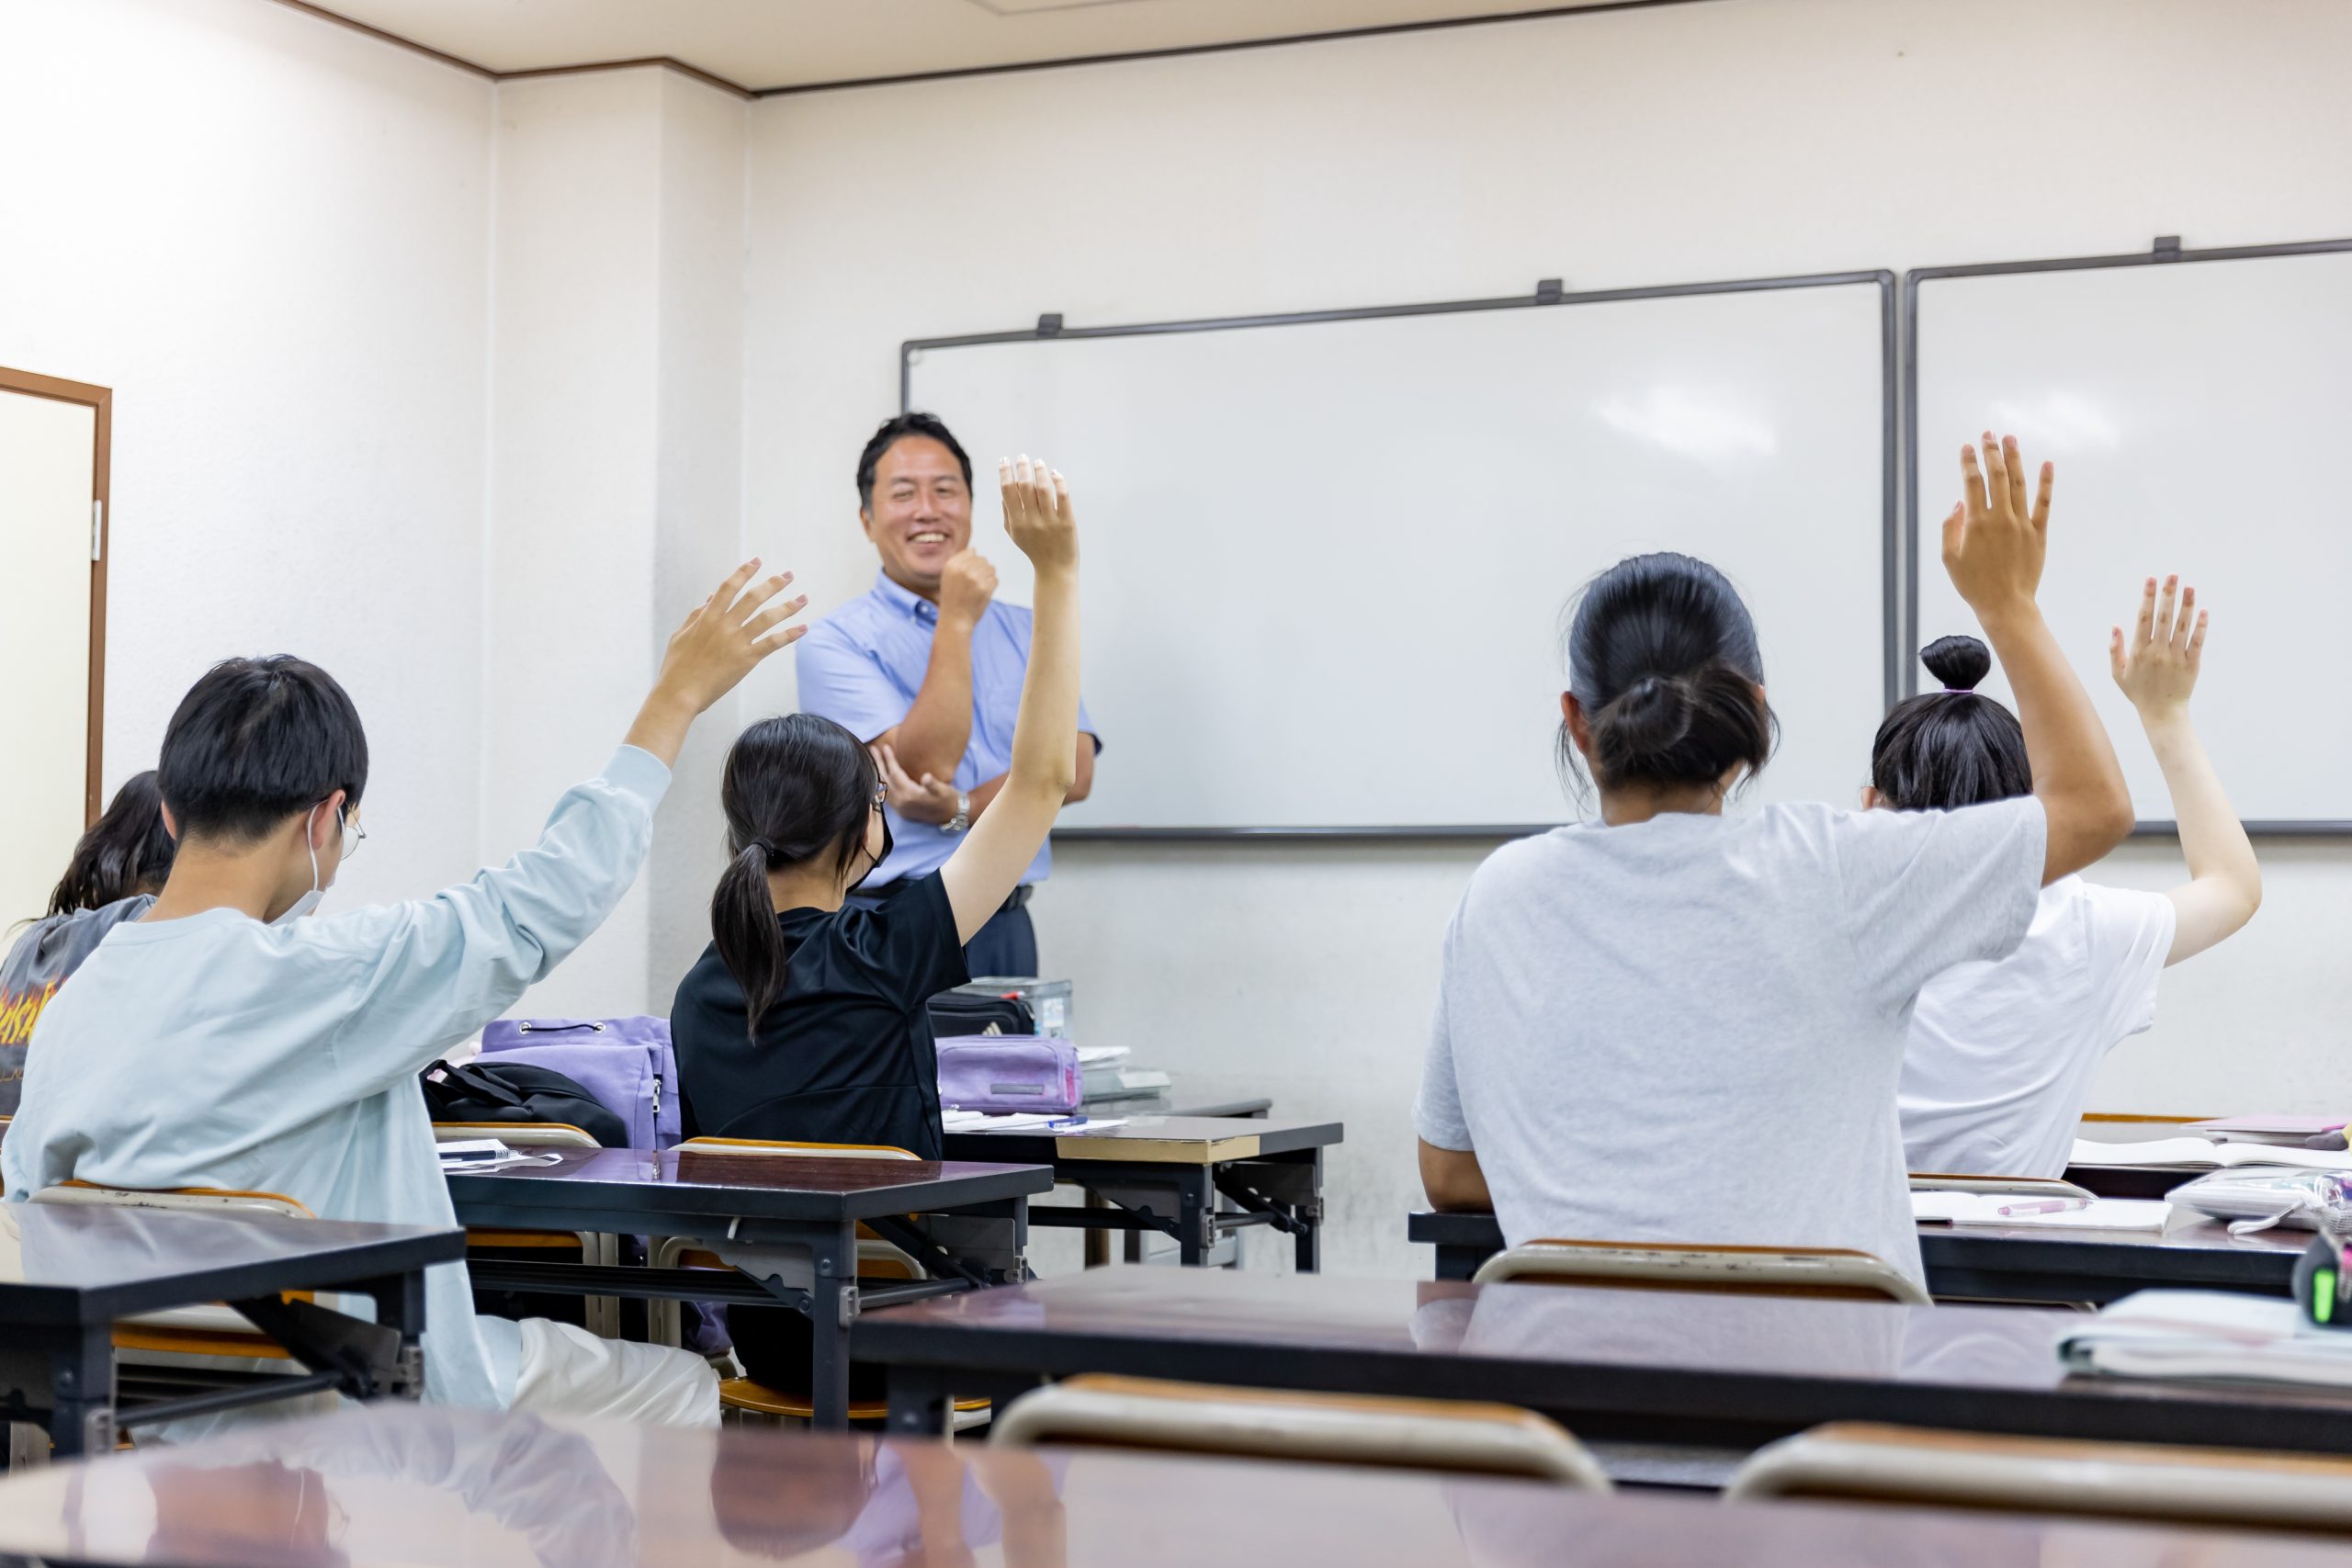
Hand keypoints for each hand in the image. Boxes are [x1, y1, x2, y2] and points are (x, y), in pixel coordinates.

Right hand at [652, 559, 807, 713]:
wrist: (679, 693)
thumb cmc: (676, 666)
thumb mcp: (680, 635)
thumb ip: (696, 615)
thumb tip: (710, 598)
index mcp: (707, 617)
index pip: (729, 587)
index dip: (744, 572)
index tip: (756, 561)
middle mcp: (724, 625)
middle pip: (753, 598)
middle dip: (773, 584)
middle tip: (789, 575)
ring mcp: (736, 642)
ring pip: (767, 618)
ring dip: (787, 606)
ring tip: (803, 598)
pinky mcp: (746, 660)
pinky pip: (772, 643)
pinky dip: (789, 634)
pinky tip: (803, 628)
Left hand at [872, 742, 962, 824]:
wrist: (951, 816)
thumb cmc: (948, 799)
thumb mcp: (943, 790)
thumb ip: (933, 784)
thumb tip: (927, 777)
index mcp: (910, 795)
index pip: (895, 774)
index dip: (889, 759)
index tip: (885, 747)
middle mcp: (902, 802)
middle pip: (885, 780)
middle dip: (878, 763)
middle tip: (873, 749)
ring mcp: (900, 808)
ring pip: (884, 788)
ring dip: (879, 773)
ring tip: (875, 761)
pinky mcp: (901, 811)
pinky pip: (886, 795)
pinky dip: (882, 784)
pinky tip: (881, 777)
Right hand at [938, 549, 996, 628]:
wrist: (955, 619)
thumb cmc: (953, 597)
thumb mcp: (948, 576)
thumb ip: (959, 562)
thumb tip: (975, 549)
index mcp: (952, 565)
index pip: (972, 552)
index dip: (973, 563)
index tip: (968, 574)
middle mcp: (962, 569)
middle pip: (983, 559)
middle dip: (982, 570)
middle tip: (975, 583)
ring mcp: (974, 578)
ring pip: (991, 568)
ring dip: (988, 577)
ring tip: (979, 587)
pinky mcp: (985, 588)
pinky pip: (996, 580)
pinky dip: (992, 586)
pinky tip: (983, 593)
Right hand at [999, 454, 1076, 572]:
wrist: (1055, 570)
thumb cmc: (1033, 548)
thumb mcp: (1014, 534)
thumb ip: (1007, 512)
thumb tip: (1005, 488)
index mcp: (1016, 522)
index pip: (1007, 491)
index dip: (1005, 472)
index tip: (1005, 460)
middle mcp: (1032, 521)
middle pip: (1025, 486)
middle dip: (1022, 467)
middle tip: (1022, 457)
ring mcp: (1050, 521)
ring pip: (1043, 489)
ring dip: (1040, 471)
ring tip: (1038, 462)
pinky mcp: (1067, 522)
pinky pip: (1062, 497)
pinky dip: (1058, 482)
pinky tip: (1055, 474)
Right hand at [1941, 433, 2051, 619]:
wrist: (2005, 605)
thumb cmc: (1973, 585)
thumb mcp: (1949, 559)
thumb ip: (1949, 528)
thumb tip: (1958, 503)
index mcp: (1976, 524)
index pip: (1972, 483)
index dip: (1969, 462)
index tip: (1966, 446)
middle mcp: (2000, 518)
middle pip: (1996, 477)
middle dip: (1991, 452)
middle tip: (1989, 434)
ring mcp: (2021, 524)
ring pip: (2019, 484)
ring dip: (2015, 459)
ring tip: (2011, 439)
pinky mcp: (2038, 533)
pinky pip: (2044, 503)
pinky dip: (2046, 482)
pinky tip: (2046, 464)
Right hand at [2110, 574, 2206, 716]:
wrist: (2162, 714)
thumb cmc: (2138, 692)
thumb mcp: (2118, 674)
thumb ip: (2115, 650)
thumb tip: (2115, 626)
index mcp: (2138, 652)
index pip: (2143, 618)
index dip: (2147, 598)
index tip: (2151, 580)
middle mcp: (2157, 652)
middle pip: (2163, 617)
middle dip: (2167, 594)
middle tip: (2172, 575)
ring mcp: (2176, 658)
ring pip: (2182, 627)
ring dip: (2186, 605)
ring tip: (2189, 587)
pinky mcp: (2192, 664)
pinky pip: (2197, 642)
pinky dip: (2201, 626)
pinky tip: (2203, 611)